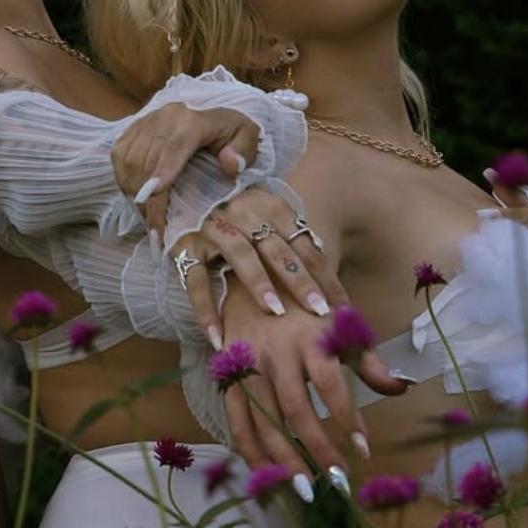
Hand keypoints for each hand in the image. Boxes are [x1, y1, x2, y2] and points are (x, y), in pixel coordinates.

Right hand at [112, 104, 258, 210]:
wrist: (211, 115)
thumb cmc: (229, 132)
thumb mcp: (248, 137)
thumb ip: (243, 151)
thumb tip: (228, 164)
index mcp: (194, 120)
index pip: (175, 147)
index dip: (163, 171)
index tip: (154, 194)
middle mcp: (165, 118)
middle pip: (149, 161)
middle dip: (150, 201)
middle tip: (157, 232)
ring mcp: (145, 122)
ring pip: (130, 161)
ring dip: (135, 194)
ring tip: (147, 220)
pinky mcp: (131, 130)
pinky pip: (120, 157)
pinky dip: (124, 181)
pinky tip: (136, 199)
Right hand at [169, 186, 346, 338]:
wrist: (188, 190)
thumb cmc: (241, 218)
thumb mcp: (271, 221)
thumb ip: (295, 247)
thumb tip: (332, 291)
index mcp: (272, 207)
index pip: (305, 245)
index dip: (325, 277)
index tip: (342, 307)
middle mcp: (244, 212)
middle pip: (277, 248)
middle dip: (300, 281)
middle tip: (319, 310)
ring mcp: (213, 227)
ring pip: (241, 255)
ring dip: (259, 284)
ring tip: (276, 313)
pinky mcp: (186, 246)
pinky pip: (196, 280)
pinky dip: (206, 309)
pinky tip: (217, 337)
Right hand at [218, 286, 409, 482]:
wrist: (251, 286)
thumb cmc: (305, 311)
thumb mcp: (339, 326)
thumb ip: (368, 361)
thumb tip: (401, 387)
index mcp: (309, 337)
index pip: (330, 383)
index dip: (346, 418)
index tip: (363, 449)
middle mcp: (276, 353)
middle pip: (295, 408)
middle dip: (317, 448)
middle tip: (337, 481)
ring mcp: (247, 366)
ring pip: (264, 420)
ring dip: (284, 459)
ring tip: (307, 489)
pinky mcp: (227, 378)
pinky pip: (238, 421)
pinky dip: (251, 451)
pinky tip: (269, 475)